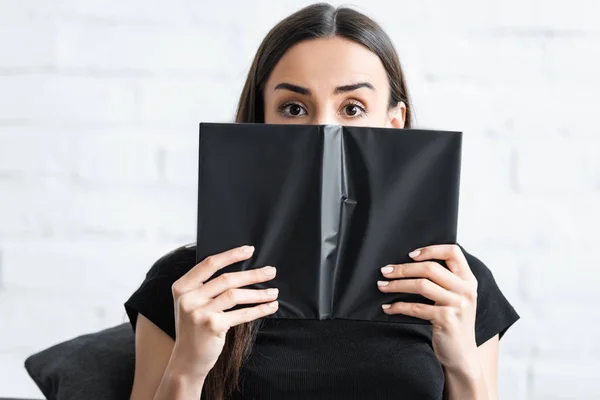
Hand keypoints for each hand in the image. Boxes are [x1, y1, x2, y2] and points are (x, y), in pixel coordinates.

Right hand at [169, 245, 278, 378]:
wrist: (186, 360)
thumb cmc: (194, 328)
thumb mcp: (192, 303)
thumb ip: (207, 286)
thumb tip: (241, 268)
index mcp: (182, 287)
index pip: (209, 264)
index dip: (231, 255)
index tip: (249, 250)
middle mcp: (188, 298)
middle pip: (226, 279)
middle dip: (252, 274)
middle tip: (271, 271)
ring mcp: (199, 313)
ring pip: (235, 295)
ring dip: (258, 293)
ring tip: (274, 292)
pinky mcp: (212, 326)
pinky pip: (241, 314)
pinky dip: (258, 310)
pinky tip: (270, 306)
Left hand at [378, 244, 478, 370]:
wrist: (462, 356)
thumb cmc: (453, 323)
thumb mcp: (457, 298)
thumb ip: (445, 280)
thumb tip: (410, 262)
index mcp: (468, 280)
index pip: (453, 252)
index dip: (430, 249)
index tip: (410, 254)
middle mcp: (466, 290)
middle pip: (430, 268)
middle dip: (403, 268)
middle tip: (385, 270)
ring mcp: (458, 305)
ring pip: (421, 285)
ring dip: (397, 284)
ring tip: (382, 286)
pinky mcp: (447, 320)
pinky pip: (416, 308)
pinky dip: (398, 306)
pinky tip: (387, 307)